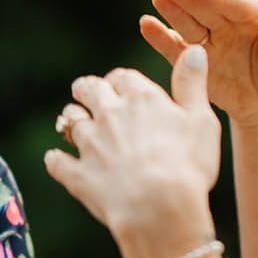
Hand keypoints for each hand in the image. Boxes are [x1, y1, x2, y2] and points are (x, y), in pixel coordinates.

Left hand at [45, 46, 220, 248]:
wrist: (159, 208)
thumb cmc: (188, 165)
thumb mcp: (201, 120)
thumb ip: (193, 84)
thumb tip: (193, 49)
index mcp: (140, 98)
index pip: (123, 77)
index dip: (121, 81)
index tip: (120, 85)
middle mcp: (109, 114)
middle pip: (89, 90)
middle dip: (87, 89)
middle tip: (84, 92)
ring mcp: (90, 144)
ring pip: (70, 121)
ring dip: (70, 119)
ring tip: (73, 124)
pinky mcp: (77, 174)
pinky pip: (57, 162)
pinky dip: (55, 160)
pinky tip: (55, 160)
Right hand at [140, 0, 257, 126]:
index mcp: (254, 15)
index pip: (234, 4)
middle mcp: (227, 20)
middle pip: (205, 6)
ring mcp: (208, 37)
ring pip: (187, 21)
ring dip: (171, 9)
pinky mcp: (193, 57)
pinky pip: (175, 46)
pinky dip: (160, 37)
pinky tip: (146, 24)